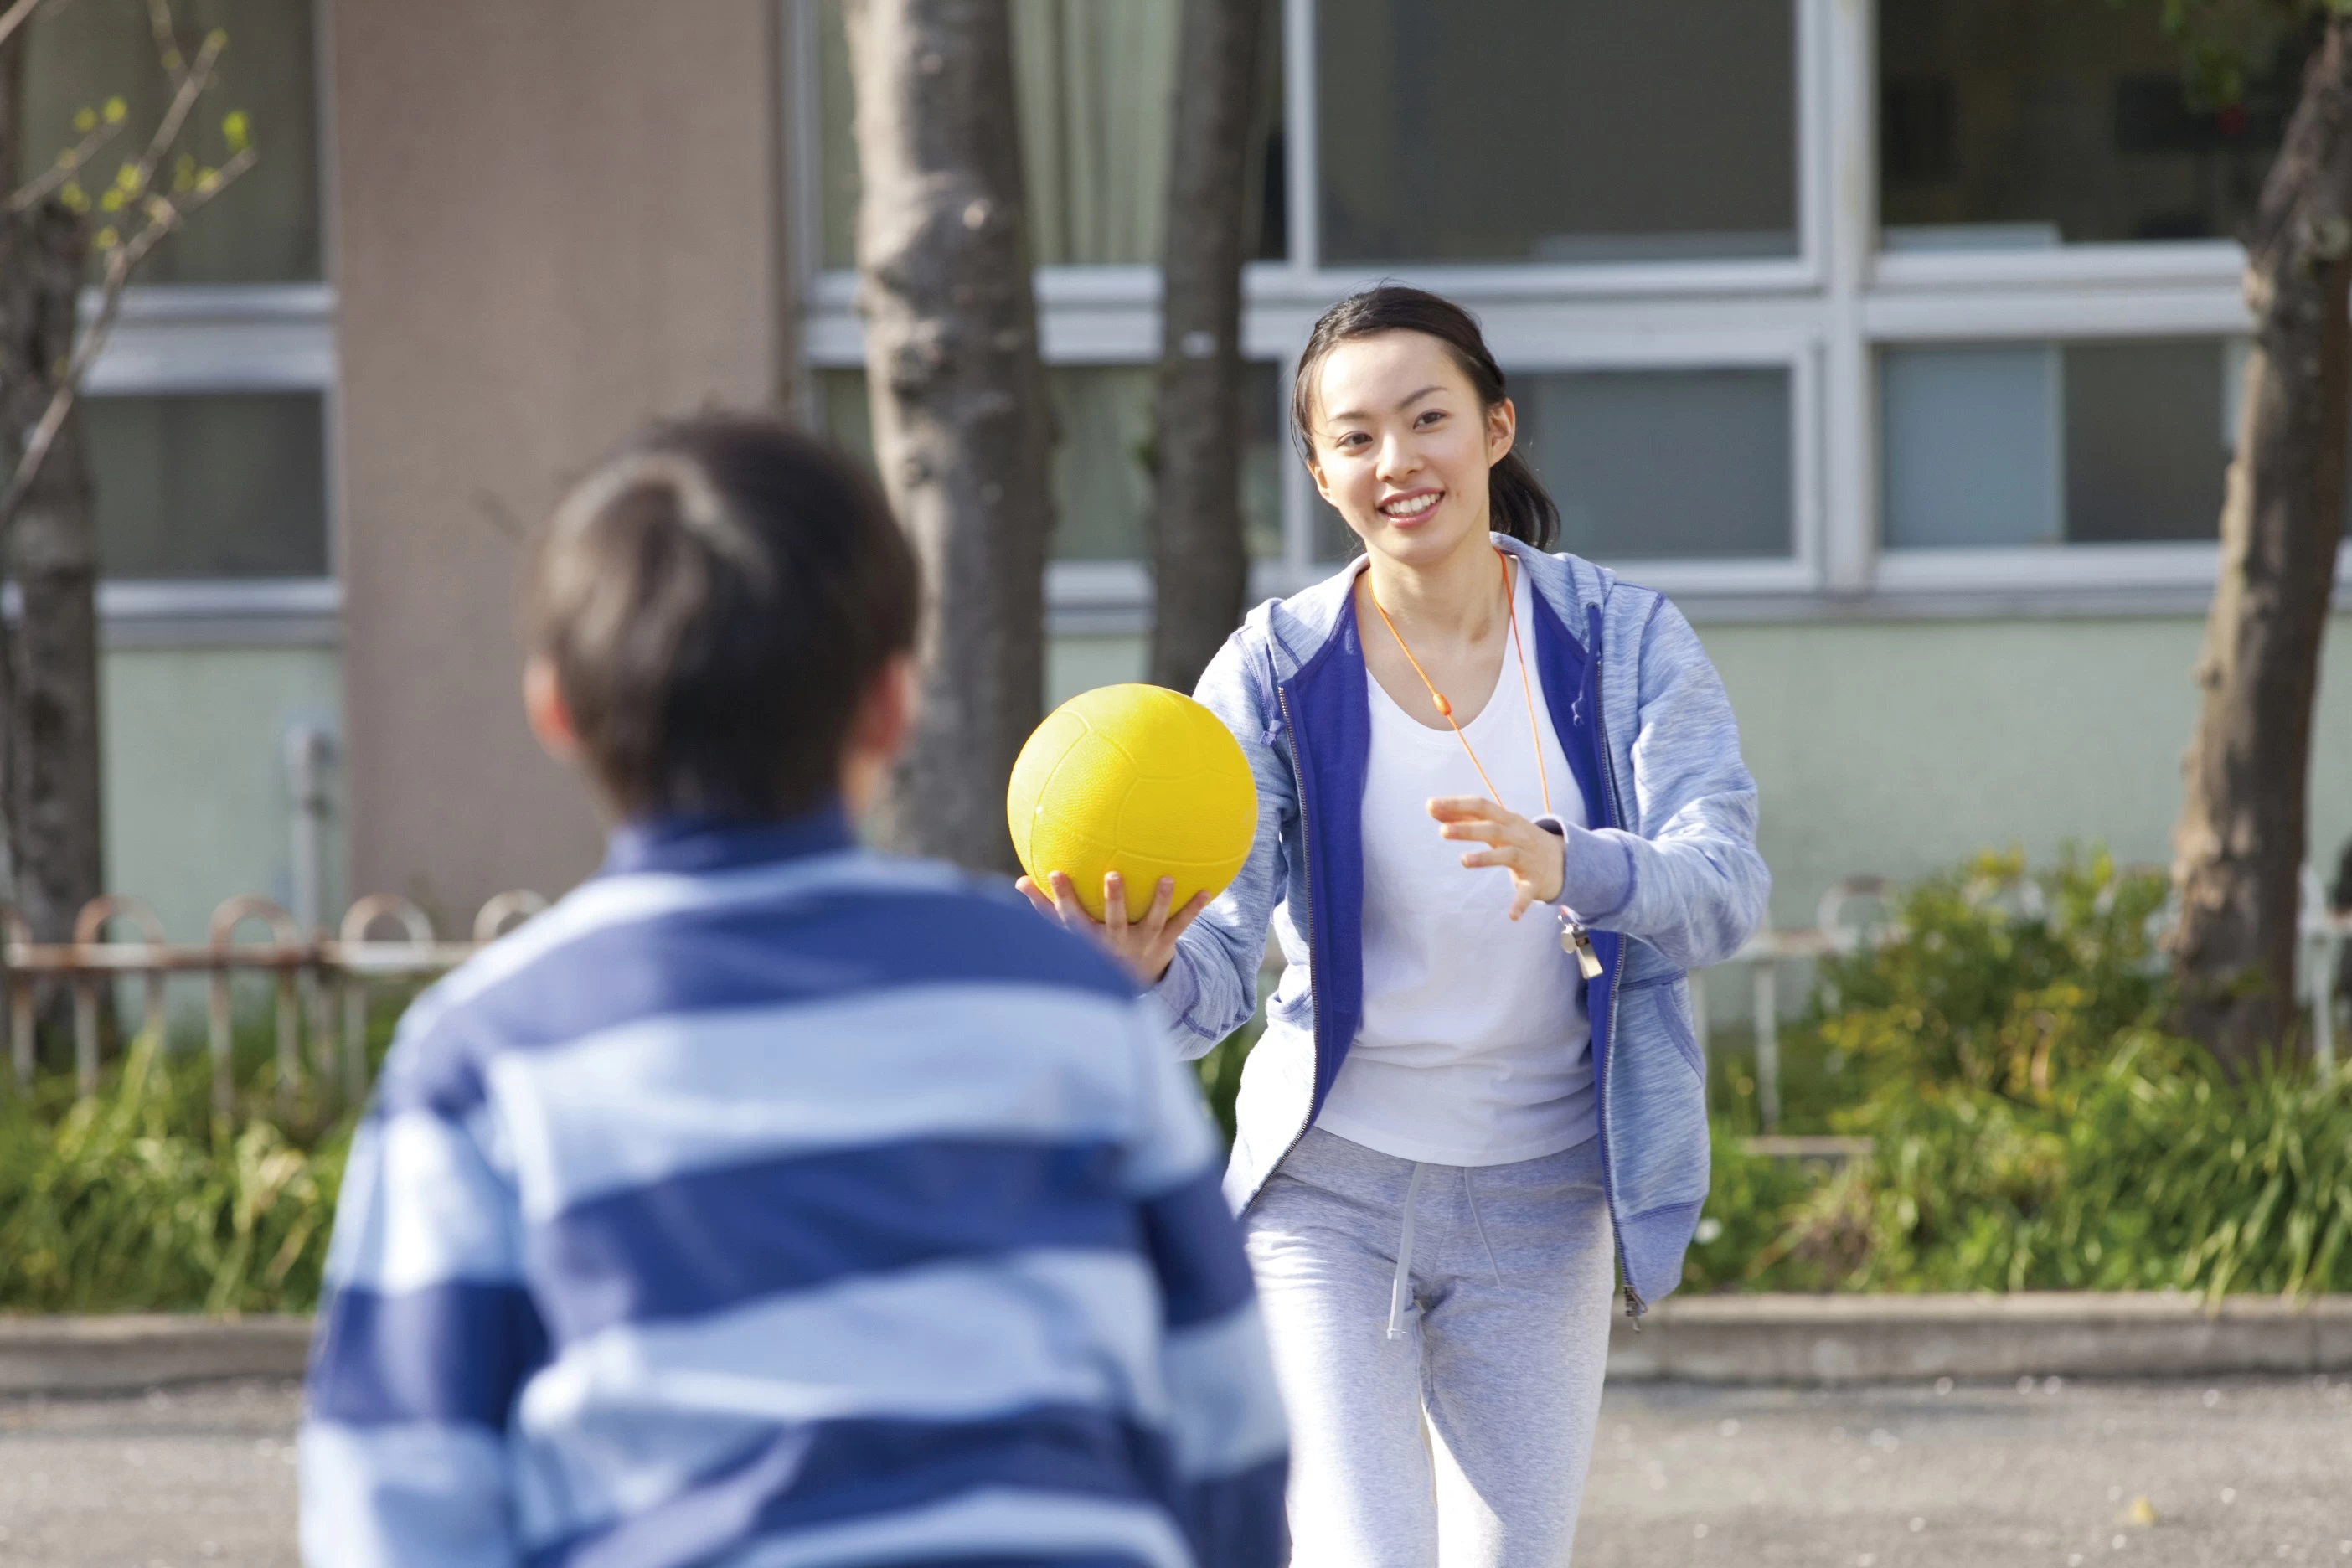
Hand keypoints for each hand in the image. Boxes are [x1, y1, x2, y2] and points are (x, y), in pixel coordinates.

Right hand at [1015, 870, 1211, 986]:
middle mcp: (1117, 943)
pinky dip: (1194, 908)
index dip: (1062, 898)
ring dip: (1160, 900)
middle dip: (1114, 900)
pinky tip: (1207, 889)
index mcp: (1090, 940)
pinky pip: (1182, 924)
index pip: (1072, 919)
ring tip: (1167, 878)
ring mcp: (1143, 943)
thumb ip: (1045, 910)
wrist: (1129, 985)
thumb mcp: (1068, 935)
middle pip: (1114, 921)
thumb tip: (1018, 883)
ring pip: (1153, 921)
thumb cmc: (1092, 949)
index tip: (1054, 874)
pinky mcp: (1165, 943)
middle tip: (1113, 875)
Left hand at [1428, 795, 1565, 920]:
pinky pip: (1527, 893)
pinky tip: (1511, 916)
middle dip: (1468, 829)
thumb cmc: (1520, 839)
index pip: (1481, 806)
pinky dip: (1520, 903)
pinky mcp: (1536, 882)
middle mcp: (1518, 836)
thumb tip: (1431, 807)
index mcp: (1507, 819)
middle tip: (1442, 831)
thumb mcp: (1498, 825)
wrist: (1567, 860)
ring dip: (1486, 858)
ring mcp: (1528, 858)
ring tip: (1463, 861)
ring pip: (1507, 855)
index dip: (1456, 805)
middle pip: (1492, 829)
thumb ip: (1466, 817)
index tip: (1430, 806)